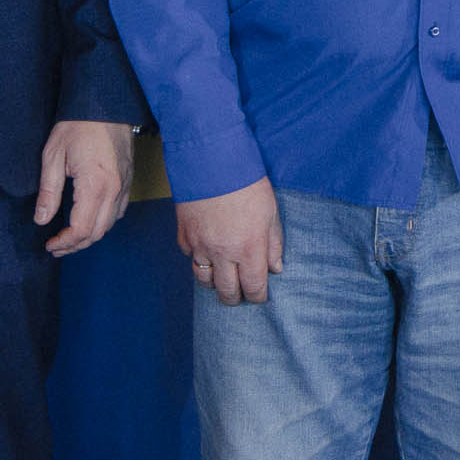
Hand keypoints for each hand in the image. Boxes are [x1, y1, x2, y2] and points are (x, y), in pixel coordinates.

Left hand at [35, 119, 134, 256]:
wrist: (105, 103)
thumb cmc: (77, 126)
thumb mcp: (53, 156)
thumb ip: (48, 191)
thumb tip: (41, 220)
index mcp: (95, 185)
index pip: (82, 229)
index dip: (65, 243)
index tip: (49, 245)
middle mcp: (114, 189)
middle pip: (98, 232)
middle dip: (76, 245)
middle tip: (56, 246)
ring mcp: (124, 185)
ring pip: (110, 224)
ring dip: (90, 236)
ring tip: (69, 237)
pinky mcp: (128, 179)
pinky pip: (118, 211)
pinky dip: (104, 222)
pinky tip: (89, 219)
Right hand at [177, 178, 283, 304]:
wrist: (212, 161)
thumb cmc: (247, 183)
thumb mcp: (271, 211)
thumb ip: (274, 243)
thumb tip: (275, 268)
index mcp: (249, 248)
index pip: (253, 287)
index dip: (258, 296)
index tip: (260, 295)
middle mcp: (223, 253)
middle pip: (227, 291)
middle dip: (235, 297)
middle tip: (240, 295)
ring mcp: (201, 246)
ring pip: (204, 281)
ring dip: (215, 283)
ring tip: (223, 278)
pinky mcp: (184, 236)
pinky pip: (191, 259)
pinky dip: (199, 260)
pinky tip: (207, 253)